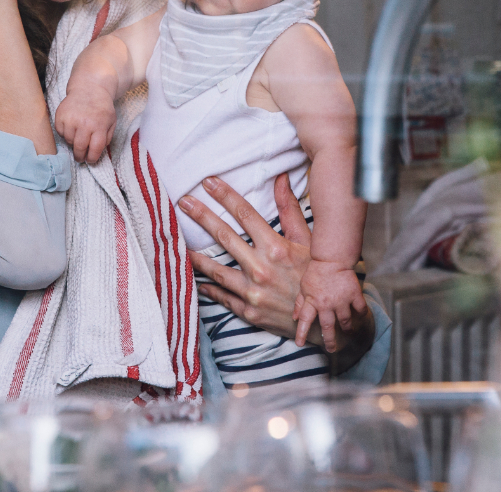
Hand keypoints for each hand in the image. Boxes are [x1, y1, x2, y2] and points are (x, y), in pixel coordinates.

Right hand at [54, 87, 116, 162]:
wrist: (89, 89)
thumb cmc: (102, 108)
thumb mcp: (111, 122)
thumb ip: (106, 138)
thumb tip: (97, 152)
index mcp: (99, 126)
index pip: (95, 149)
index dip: (92, 158)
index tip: (90, 160)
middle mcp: (84, 123)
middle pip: (79, 148)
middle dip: (80, 156)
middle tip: (80, 158)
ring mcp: (70, 119)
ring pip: (68, 141)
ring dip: (73, 143)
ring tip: (78, 137)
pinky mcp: (60, 116)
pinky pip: (60, 133)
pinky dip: (65, 133)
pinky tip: (71, 127)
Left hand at [184, 175, 373, 362]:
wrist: (323, 321)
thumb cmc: (317, 279)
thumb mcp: (308, 242)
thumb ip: (290, 210)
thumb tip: (281, 179)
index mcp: (277, 248)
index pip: (245, 214)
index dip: (225, 196)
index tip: (209, 182)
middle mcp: (261, 269)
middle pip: (224, 236)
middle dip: (202, 216)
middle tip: (183, 202)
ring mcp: (253, 292)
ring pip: (216, 270)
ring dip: (196, 255)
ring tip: (178, 243)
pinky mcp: (249, 312)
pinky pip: (222, 296)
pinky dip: (208, 288)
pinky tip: (197, 280)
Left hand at [294, 261, 364, 351]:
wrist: (332, 258)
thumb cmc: (316, 272)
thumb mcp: (304, 286)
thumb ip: (299, 303)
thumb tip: (294, 318)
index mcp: (312, 301)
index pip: (305, 320)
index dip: (301, 333)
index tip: (300, 344)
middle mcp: (326, 304)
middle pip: (327, 326)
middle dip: (329, 340)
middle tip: (331, 349)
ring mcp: (341, 300)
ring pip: (345, 320)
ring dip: (347, 328)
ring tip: (348, 333)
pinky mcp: (353, 294)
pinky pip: (360, 308)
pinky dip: (361, 314)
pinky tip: (361, 317)